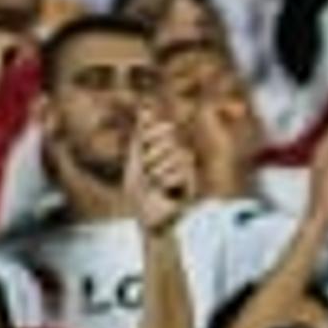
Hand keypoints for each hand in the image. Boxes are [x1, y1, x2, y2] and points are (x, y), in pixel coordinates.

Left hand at [129, 110, 196, 233]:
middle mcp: (176, 158)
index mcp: (163, 150)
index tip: (143, 146)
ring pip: (177, 154)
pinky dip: (168, 180)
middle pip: (170, 140)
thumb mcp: (136, 158)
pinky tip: (165, 191)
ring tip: (154, 184)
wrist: (147, 219)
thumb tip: (145, 108)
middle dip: (152, 155)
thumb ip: (142, 134)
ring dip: (159, 170)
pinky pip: (183, 170)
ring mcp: (185, 172)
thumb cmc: (138, 192)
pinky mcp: (191, 185)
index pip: (164, 129)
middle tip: (147, 173)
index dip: (153, 133)